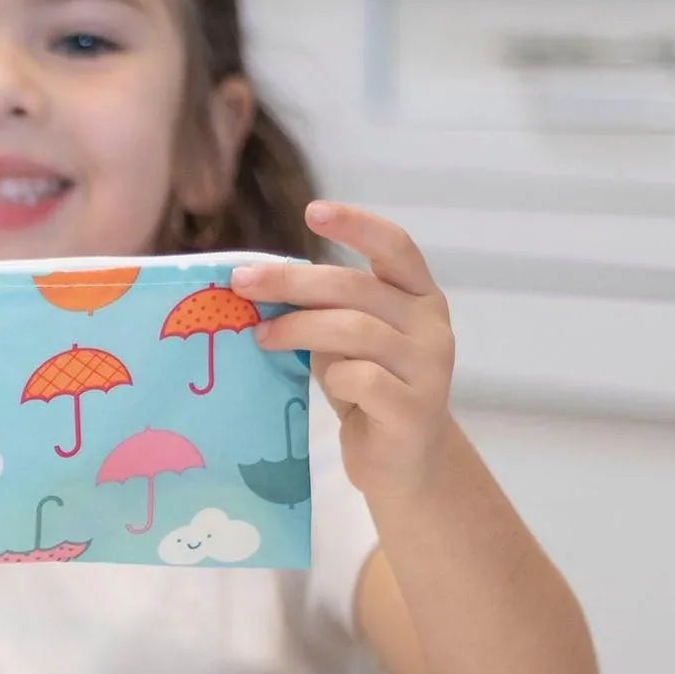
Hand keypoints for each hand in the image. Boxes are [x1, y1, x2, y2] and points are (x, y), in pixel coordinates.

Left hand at [231, 202, 456, 494]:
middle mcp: (432, 325)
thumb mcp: (345, 340)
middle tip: (242, 283)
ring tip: (262, 337)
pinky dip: (333, 377)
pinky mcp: (415, 410)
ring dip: (299, 328)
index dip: (357, 225)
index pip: (396, 247)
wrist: (402, 462)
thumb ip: (323, 308)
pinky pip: (363, 379)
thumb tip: (255, 281)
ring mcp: (429, 368)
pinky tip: (321, 384)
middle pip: (357, 288)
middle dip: (292, 281)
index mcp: (418, 296)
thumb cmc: (367, 389)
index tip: (313, 211)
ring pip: (356, 330)